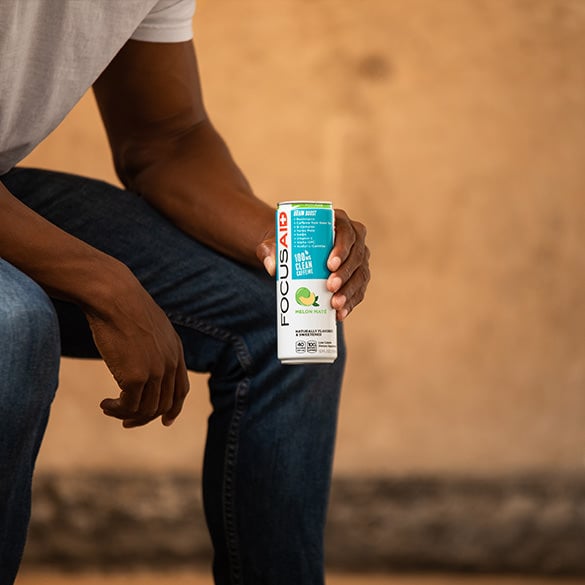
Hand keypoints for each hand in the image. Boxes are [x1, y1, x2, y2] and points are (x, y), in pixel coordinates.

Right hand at [85, 270, 189, 427]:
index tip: (165, 421)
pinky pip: (129, 406)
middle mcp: (171, 364)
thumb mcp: (148, 325)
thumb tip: (141, 357)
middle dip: (145, 418)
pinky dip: (116, 410)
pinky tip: (105, 404)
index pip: (181, 390)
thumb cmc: (125, 306)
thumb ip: (152, 343)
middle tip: (126, 422)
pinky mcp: (137, 377)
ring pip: (146, 410)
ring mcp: (156, 371)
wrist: (115, 296)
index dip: (173, 408)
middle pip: (164, 404)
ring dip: (127, 415)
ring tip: (109, 409)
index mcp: (176, 351)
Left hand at [257, 208, 369, 320]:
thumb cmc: (287, 243)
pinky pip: (359, 290)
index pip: (346, 233)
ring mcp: (358, 258)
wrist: (293, 253)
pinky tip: (340, 313)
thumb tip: (273, 267)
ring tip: (335, 305)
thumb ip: (269, 250)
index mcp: (339, 222)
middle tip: (330, 287)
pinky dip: (351, 302)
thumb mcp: (275, 243)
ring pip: (360, 275)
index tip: (329, 265)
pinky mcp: (357, 275)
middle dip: (345, 274)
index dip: (342, 250)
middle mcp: (354, 238)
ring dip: (350, 291)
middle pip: (356, 256)